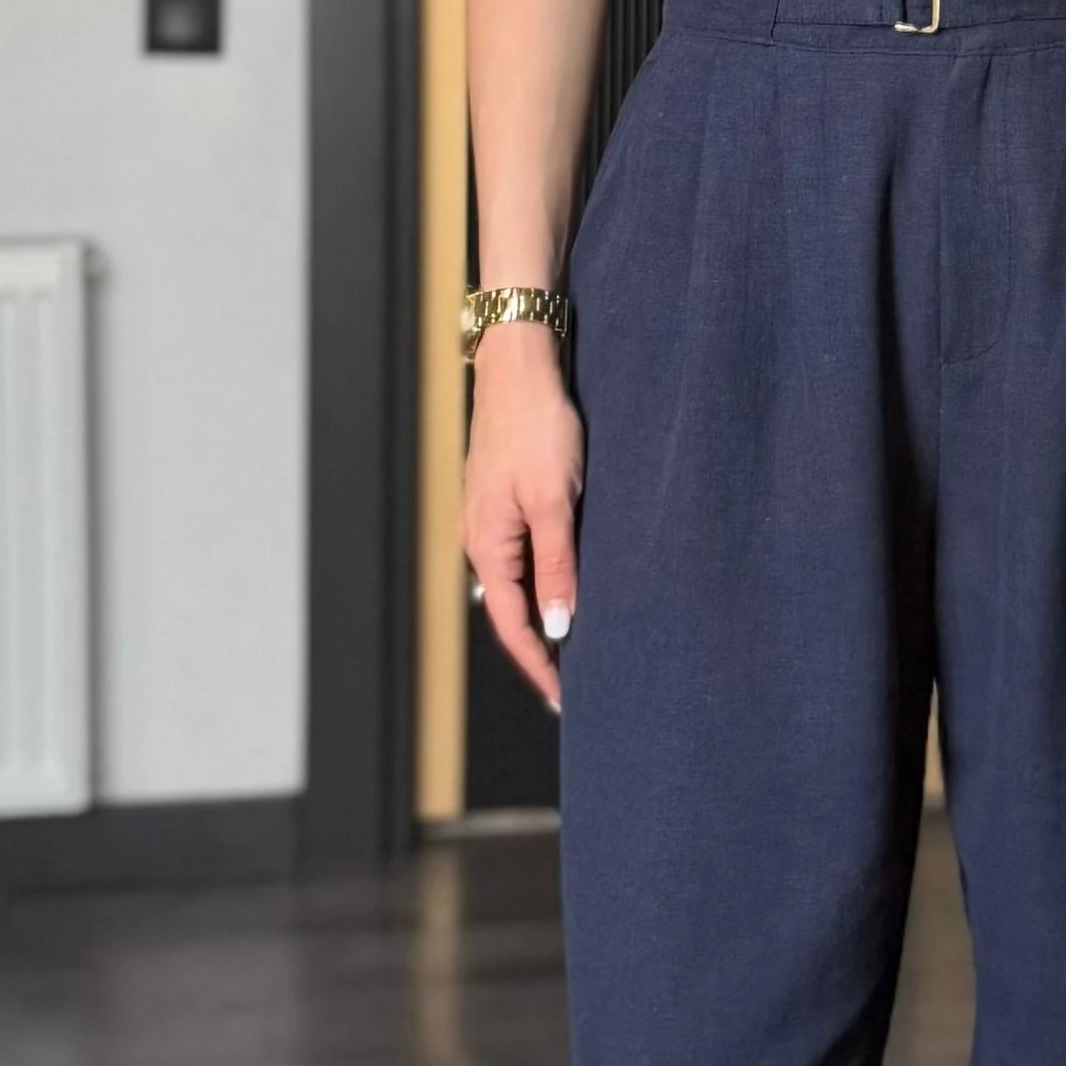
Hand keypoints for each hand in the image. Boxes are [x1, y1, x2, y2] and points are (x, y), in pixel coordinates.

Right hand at [462, 324, 583, 708]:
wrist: (520, 365)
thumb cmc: (537, 428)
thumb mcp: (556, 502)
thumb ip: (557, 566)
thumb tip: (558, 627)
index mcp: (488, 547)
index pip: (514, 626)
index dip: (540, 666)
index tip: (566, 699)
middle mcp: (483, 540)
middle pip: (513, 611)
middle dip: (543, 650)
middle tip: (578, 684)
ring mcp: (493, 520)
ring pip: (521, 583)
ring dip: (547, 615)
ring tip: (581, 646)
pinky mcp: (507, 499)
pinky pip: (526, 555)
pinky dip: (548, 582)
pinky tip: (572, 588)